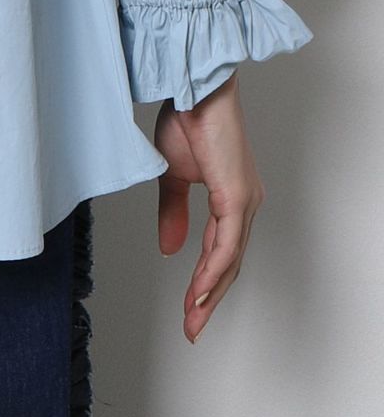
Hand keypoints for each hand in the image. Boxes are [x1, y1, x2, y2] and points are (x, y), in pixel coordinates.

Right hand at [154, 71, 265, 342]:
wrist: (194, 89)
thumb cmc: (188, 120)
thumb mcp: (172, 176)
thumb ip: (172, 212)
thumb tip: (170, 249)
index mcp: (232, 199)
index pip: (219, 251)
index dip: (204, 282)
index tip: (188, 308)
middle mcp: (246, 204)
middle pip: (229, 264)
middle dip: (208, 298)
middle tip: (191, 326)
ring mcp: (245, 202)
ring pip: (229, 260)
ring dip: (208, 292)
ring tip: (192, 318)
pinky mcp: (237, 197)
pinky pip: (225, 244)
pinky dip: (211, 270)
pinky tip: (199, 290)